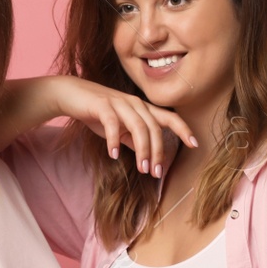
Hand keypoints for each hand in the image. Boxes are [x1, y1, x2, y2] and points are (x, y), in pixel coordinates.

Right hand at [40, 76, 197, 177]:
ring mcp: (119, 103)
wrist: (70, 94)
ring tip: (141, 168)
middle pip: (154, 127)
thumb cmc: (97, 112)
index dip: (183, 129)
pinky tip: (114, 155)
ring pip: (138, 126)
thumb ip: (132, 138)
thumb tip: (145, 153)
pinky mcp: (102, 105)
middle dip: (157, 151)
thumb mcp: (118, 128)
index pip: (168, 118)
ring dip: (142, 149)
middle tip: (155, 173)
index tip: (195, 144)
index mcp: (142, 108)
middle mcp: (135, 103)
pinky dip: (115, 140)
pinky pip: (113, 124)